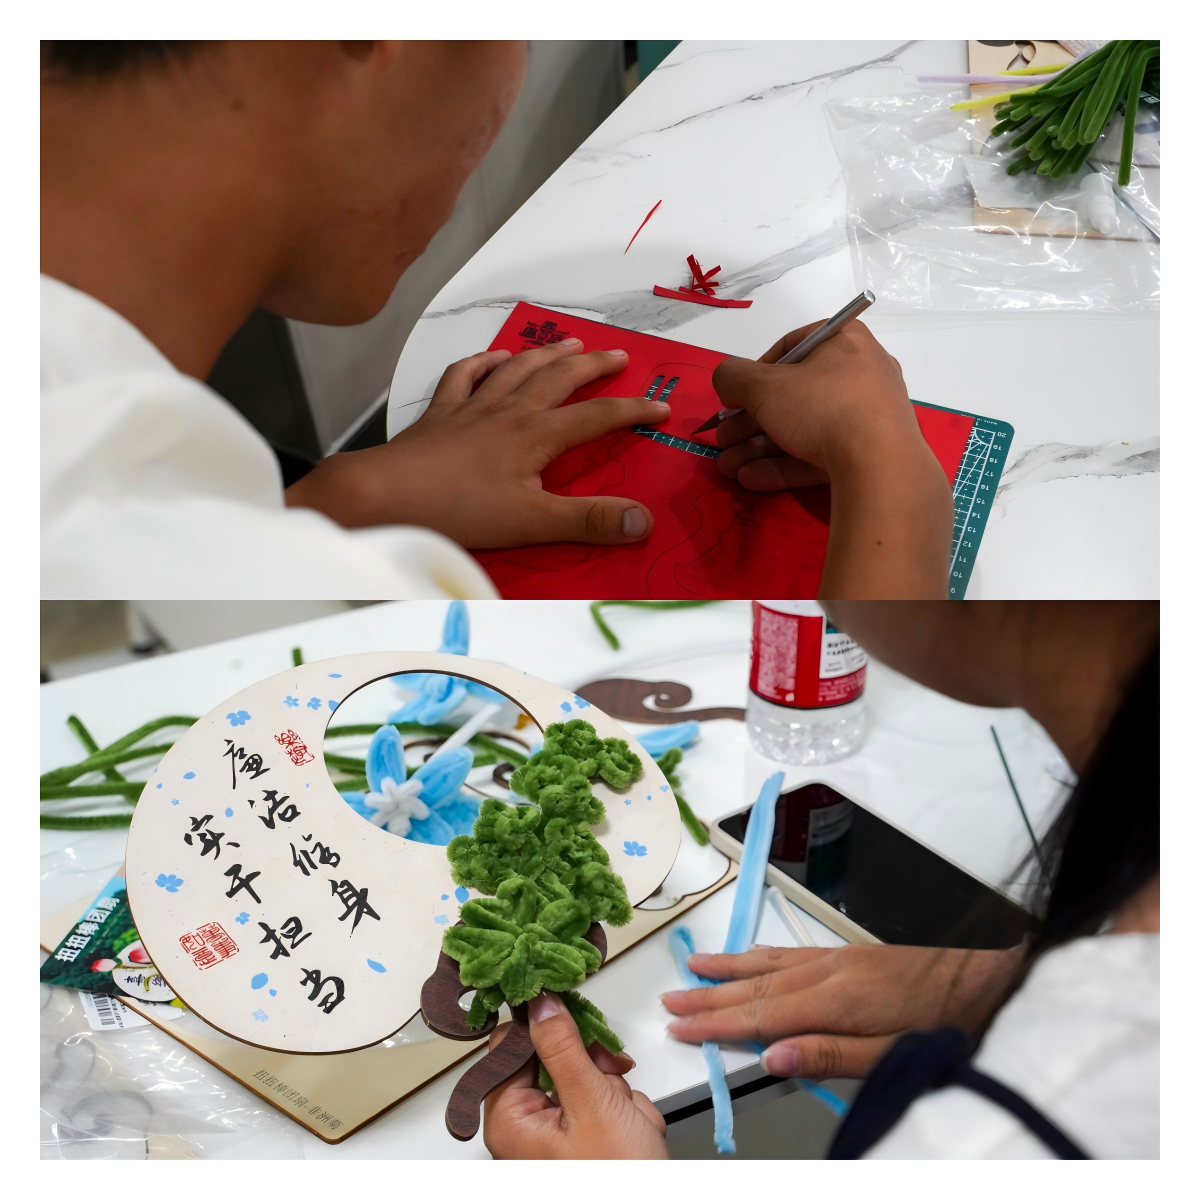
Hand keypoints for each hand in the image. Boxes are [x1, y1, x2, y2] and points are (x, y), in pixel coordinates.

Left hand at [285, 340, 668, 547]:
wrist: (385, 495)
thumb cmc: (459, 511)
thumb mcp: (532, 522)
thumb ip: (588, 521)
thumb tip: (645, 520)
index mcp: (536, 435)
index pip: (596, 418)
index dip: (632, 411)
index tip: (661, 409)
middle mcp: (508, 411)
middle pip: (559, 379)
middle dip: (594, 366)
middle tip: (620, 356)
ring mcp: (471, 407)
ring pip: (517, 369)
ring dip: (547, 355)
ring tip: (570, 344)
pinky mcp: (439, 413)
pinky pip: (465, 375)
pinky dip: (483, 362)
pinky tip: (494, 358)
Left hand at [483, 991, 668, 1158]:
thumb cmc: (616, 1179)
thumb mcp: (592, 1103)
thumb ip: (563, 1047)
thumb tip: (540, 1003)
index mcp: (508, 1121)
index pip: (511, 1047)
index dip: (544, 1026)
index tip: (572, 1015)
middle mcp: (524, 1129)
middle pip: (553, 1060)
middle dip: (594, 1070)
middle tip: (611, 1083)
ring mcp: (554, 1137)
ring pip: (584, 1079)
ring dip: (615, 1093)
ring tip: (629, 1122)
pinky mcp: (581, 1142)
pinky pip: (601, 1103)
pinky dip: (624, 1111)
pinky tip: (634, 1131)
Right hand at [661, 944, 1022, 1079]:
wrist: (984, 973)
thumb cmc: (944, 1020)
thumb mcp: (891, 1054)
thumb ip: (829, 1055)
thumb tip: (774, 1057)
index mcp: (835, 1001)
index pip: (761, 1016)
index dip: (717, 1024)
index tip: (682, 1030)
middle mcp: (828, 972)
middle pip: (756, 986)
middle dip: (709, 996)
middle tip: (670, 1002)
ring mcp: (837, 958)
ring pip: (768, 963)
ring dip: (727, 968)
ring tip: (692, 968)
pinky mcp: (848, 954)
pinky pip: (789, 951)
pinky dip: (759, 954)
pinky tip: (747, 956)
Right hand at [711, 320, 952, 597]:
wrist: (879, 465)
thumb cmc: (822, 406)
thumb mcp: (764, 387)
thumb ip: (733, 377)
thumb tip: (724, 378)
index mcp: (844, 340)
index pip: (792, 346)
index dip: (755, 372)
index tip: (735, 396)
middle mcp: (861, 372)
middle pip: (792, 396)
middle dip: (750, 422)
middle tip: (723, 440)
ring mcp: (867, 416)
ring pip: (803, 429)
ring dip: (759, 448)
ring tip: (728, 468)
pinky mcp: (868, 453)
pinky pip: (820, 453)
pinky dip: (785, 464)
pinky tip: (751, 479)